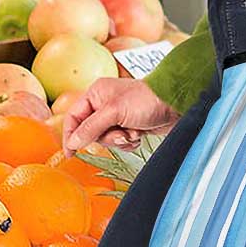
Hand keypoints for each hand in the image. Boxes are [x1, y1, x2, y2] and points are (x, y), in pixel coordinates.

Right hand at [62, 78, 180, 155]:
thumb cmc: (146, 100)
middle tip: (120, 134)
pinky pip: (120, 142)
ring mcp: (117, 116)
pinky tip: (139, 134)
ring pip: (106, 139)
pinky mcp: (129, 126)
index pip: (74, 117)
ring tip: (133, 132)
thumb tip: (73, 142)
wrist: (175, 104)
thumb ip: (91, 127)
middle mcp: (104, 104)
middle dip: (106, 137)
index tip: (70, 153)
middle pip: (90, 132)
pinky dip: (129, 142)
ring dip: (120, 140)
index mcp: (96, 94)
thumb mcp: (114, 112)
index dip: (70, 135)